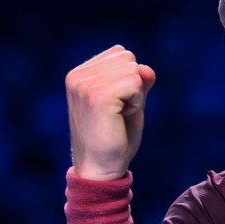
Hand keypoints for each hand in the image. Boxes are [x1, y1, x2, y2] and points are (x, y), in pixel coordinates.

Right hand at [66, 44, 155, 180]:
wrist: (99, 170)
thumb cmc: (113, 139)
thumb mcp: (128, 103)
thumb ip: (137, 81)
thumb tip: (147, 69)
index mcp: (79, 74)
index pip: (120, 53)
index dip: (128, 79)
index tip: (114, 105)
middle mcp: (78, 76)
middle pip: (127, 58)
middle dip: (133, 85)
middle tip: (117, 113)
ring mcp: (85, 85)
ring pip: (133, 70)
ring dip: (135, 96)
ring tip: (117, 117)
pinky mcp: (98, 96)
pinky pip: (135, 83)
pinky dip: (137, 103)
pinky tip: (120, 119)